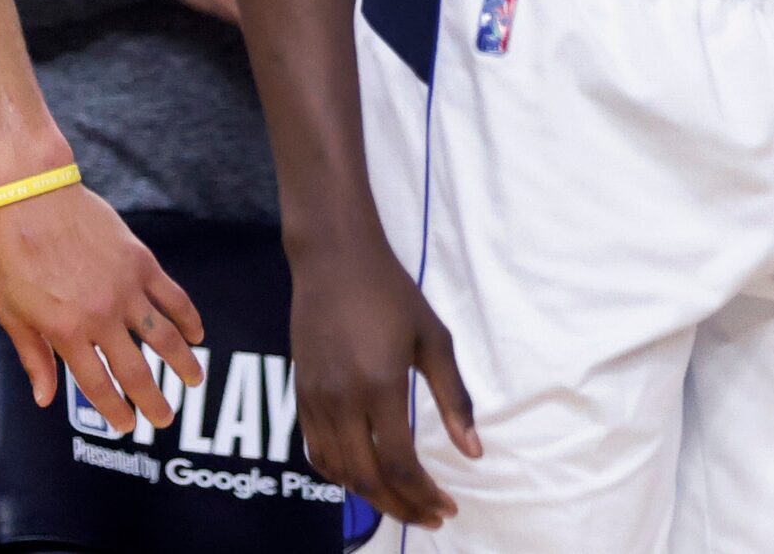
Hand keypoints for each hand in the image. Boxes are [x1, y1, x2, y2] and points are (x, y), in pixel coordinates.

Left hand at [0, 183, 205, 431]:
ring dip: (184, 364)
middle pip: (137, 371)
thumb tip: (46, 398)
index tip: (127, 425)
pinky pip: (173, 297)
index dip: (116, 411)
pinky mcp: (141, 262)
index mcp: (67, 332)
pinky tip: (197, 334)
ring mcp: (125, 288)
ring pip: (165, 338)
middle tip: (165, 417)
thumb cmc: (14, 254)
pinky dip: (189, 318)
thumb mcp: (11, 311)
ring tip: (194, 380)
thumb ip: (34, 356)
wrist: (33, 197)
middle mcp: (101, 316)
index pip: (98, 386)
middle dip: (154, 401)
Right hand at [292, 225, 479, 529]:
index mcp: (380, 385)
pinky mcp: (300, 392)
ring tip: (403, 501)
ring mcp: (316, 397)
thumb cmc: (390, 292)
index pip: (400, 464)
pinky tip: (365, 475)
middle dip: (402, 507)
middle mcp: (342, 398)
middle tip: (431, 517)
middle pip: (368, 478)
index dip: (425, 496)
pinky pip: (316, 451)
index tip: (449, 507)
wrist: (332, 257)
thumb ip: (455, 399)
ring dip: (372, 496)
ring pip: (339, 471)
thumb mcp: (434, 339)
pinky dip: (341, 475)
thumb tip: (473, 453)